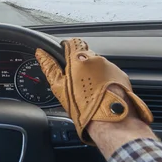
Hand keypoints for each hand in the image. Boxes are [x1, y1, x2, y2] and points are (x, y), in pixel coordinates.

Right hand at [36, 38, 152, 144]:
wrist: (110, 119)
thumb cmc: (83, 106)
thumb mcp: (59, 87)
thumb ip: (49, 67)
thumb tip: (40, 54)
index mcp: (79, 58)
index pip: (73, 42)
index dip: (67, 49)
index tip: (66, 58)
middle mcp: (96, 58)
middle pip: (86, 54)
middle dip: (80, 64)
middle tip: (76, 81)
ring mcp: (110, 66)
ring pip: (98, 64)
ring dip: (93, 72)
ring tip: (90, 90)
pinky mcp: (121, 75)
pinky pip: (110, 73)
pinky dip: (105, 79)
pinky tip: (101, 93)